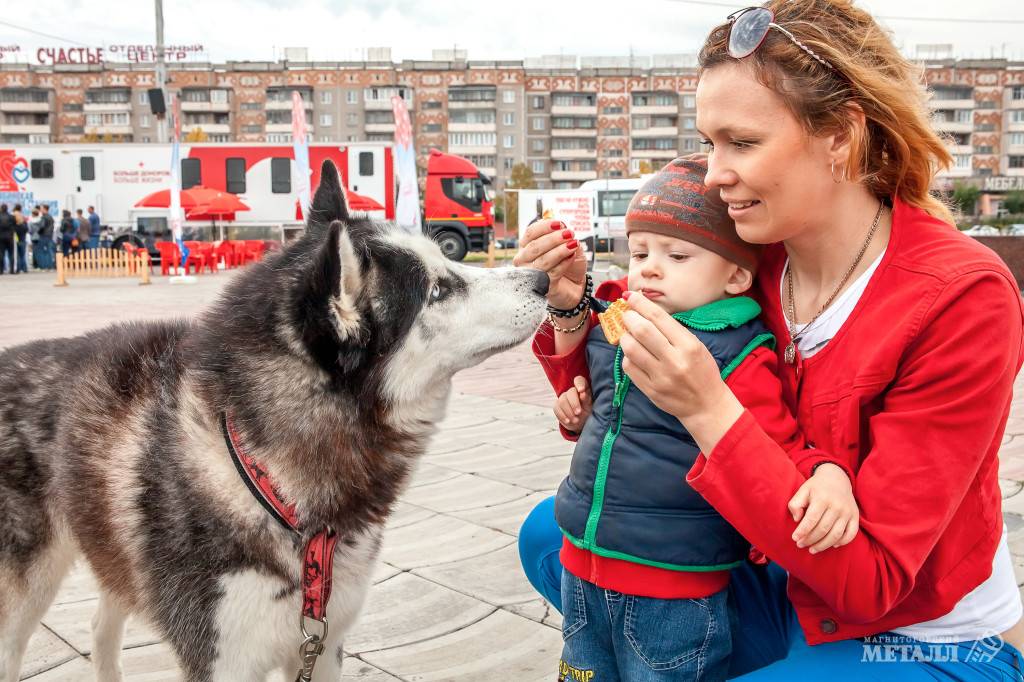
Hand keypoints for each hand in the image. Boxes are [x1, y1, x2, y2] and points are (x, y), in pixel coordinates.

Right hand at [512, 219, 586, 308]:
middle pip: (534, 247)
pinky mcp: (543, 287)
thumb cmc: (567, 263)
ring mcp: (531, 274)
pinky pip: (552, 273)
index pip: (530, 233)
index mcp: (527, 246)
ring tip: (573, 245)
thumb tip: (560, 225)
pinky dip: (564, 263)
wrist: (575, 284)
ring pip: (543, 261)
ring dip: (560, 251)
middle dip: (553, 239)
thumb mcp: (567, 245)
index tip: (559, 224)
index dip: (544, 227)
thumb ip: (562, 235)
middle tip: (569, 233)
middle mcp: (524, 260)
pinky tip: (571, 257)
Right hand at [553, 376, 591, 432]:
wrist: (582, 424)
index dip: (579, 384)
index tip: (581, 390)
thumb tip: (582, 393)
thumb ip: (587, 399)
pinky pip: (556, 408)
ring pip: (562, 401)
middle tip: (579, 413)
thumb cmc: (589, 412)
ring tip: (576, 420)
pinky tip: (568, 421)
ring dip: (569, 412)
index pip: (579, 380)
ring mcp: (564, 398)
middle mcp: (573, 391)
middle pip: (570, 392)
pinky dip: (562, 416)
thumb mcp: (591, 407)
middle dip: (574, 403)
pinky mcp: (557, 406)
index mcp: (583, 388)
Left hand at [617, 292, 743, 449]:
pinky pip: (629, 367)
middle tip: (626, 314)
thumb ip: (672, 330)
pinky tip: (633, 353)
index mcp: (688, 345)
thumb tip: (645, 311)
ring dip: (625, 337)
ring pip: (630, 349)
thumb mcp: (695, 346)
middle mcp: (674, 360)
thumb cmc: (702, 371)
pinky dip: (627, 356)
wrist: (706, 405)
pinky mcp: (650, 390)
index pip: (658, 317)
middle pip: (641, 331)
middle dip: (629, 318)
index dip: (640, 304)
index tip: (630, 296)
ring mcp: (660, 377)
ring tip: (628, 334)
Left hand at [787, 463, 859, 553]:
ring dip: (823, 545)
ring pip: (836, 535)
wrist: (837, 478)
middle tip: (800, 545)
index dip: (802, 531)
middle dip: (810, 540)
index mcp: (822, 498)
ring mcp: (847, 512)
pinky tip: (831, 545)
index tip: (795, 538)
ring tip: (812, 549)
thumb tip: (797, 519)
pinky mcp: (855, 516)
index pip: (811, 519)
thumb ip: (795, 504)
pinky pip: (851, 534)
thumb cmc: (816, 487)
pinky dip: (842, 542)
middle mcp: (837, 506)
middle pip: (823, 529)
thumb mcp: (803, 490)